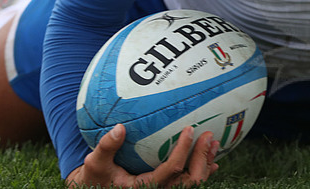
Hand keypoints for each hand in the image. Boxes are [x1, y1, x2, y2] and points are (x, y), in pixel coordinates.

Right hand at [66, 124, 218, 187]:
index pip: (170, 171)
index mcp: (143, 187)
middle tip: (208, 136)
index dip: (182, 151)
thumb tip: (120, 127)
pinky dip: (201, 168)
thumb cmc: (95, 176)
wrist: (96, 188)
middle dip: (202, 159)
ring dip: (205, 162)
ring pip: (193, 182)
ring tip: (214, 142)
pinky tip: (210, 156)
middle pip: (189, 181)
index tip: (189, 130)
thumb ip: (106, 146)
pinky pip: (188, 181)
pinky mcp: (166, 186)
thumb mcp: (95, 162)